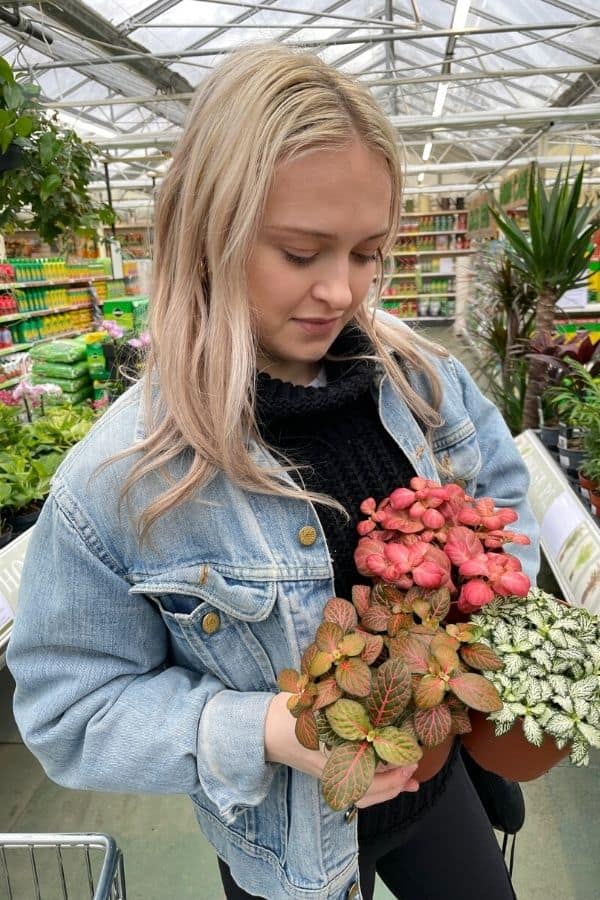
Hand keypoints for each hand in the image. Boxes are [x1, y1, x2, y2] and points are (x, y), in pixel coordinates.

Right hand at [264, 693, 419, 807]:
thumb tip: (379, 696)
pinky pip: (358, 792)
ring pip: (366, 796)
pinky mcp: (328, 777)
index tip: (412, 754)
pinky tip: (392, 781)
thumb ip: (342, 702)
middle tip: (416, 764)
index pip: (372, 772)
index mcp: (333, 757)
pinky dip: (378, 790)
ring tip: (411, 779)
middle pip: (372, 790)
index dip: (395, 766)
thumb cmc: (289, 713)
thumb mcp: (316, 701)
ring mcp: (330, 779)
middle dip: (398, 780)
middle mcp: (333, 773)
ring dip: (391, 789)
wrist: (263, 730)